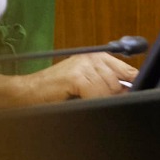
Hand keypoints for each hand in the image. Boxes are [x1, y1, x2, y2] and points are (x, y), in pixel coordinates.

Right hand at [21, 53, 137, 103]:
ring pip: (109, 89)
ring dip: (101, 101)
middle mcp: (94, 58)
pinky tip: (82, 102)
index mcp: (100, 57)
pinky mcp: (77, 76)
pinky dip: (93, 101)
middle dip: (113, 98)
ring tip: (86, 102)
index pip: (128, 71)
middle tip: (98, 103)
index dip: (131, 87)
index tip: (132, 97)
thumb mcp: (86, 82)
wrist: (28, 90)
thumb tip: (129, 92)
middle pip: (119, 83)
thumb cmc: (56, 89)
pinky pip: (96, 93)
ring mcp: (85, 65)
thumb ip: (106, 83)